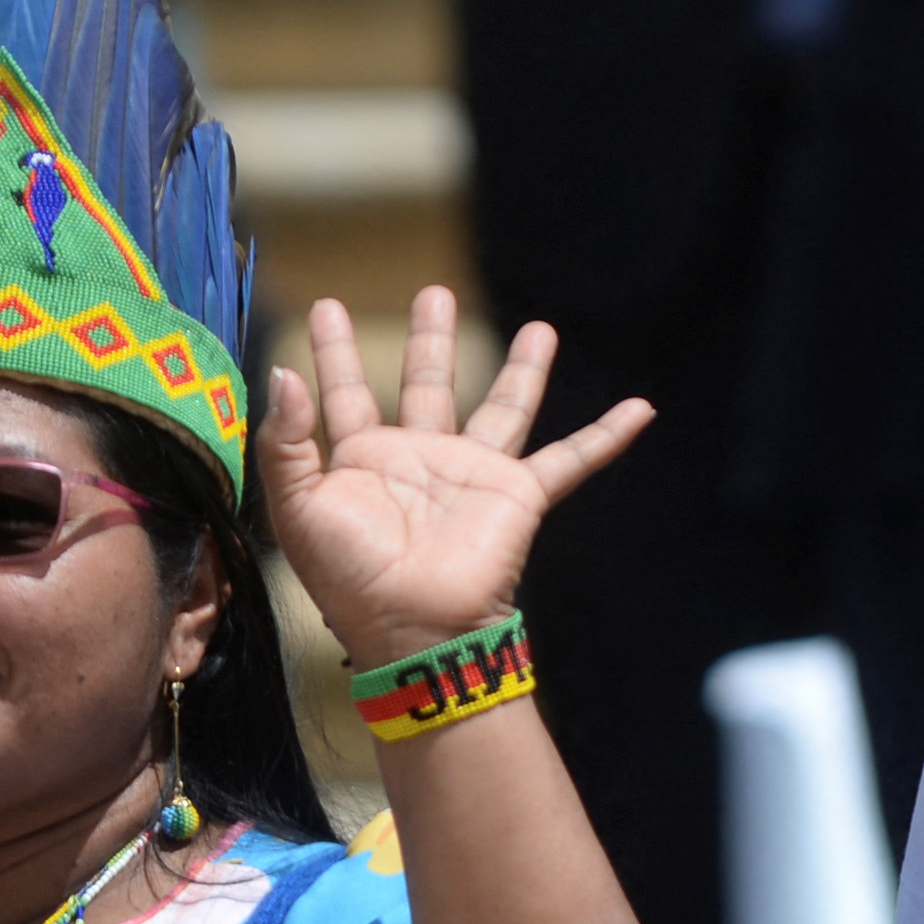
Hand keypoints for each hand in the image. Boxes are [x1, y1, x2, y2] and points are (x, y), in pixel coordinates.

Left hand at [255, 290, 651, 666]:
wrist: (414, 630)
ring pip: (504, 407)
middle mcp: (420, 460)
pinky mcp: (518, 495)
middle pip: (428, 383)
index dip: (335, 353)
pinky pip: (570, 459)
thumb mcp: (296, 510)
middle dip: (431, 340)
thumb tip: (282, 374)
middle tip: (434, 294)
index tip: (327, 306)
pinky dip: (606, 437)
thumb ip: (284, 442)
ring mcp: (473, 475)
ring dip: (524, 370)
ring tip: (542, 329)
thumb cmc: (349, 579)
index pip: (346, 393)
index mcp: (363, 462)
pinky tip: (640, 409)